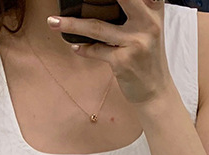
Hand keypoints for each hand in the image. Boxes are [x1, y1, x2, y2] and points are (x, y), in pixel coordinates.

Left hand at [47, 0, 170, 106]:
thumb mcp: (148, 28)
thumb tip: (98, 2)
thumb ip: (136, 9)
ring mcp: (136, 43)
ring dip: (71, 24)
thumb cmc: (147, 56)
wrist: (156, 92)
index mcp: (154, 10)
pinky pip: (96, 51)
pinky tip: (75, 47)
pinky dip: (84, 49)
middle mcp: (148, 23)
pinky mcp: (124, 62)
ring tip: (52, 21)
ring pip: (97, 27)